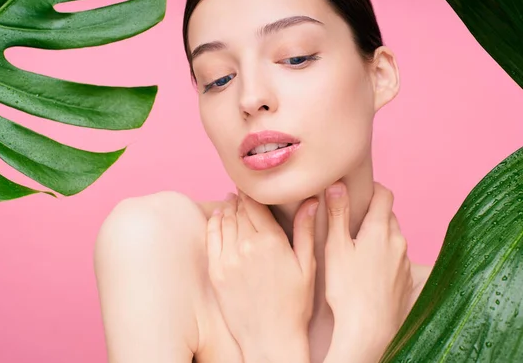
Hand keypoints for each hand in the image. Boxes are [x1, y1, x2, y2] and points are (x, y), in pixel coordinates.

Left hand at [206, 191, 319, 362]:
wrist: (270, 337)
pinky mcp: (216, 271)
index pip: (256, 204)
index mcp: (271, 241)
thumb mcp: (307, 264)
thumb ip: (305, 229)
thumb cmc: (294, 303)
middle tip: (242, 193)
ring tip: (231, 202)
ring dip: (227, 208)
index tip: (254, 186)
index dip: (253, 192)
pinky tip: (217, 216)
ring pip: (224, 221)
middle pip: (239, 210)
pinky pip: (211, 237)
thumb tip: (312, 200)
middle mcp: (246, 246)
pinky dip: (213, 223)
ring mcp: (228, 258)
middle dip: (241, 199)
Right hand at [323, 181, 412, 361]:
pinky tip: (370, 271)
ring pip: (394, 239)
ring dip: (380, 237)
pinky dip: (386, 257)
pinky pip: (398, 259)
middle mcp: (398, 242)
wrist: (368, 328)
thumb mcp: (335, 247)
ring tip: (358, 249)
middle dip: (373, 214)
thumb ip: (338, 214)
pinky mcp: (407, 280)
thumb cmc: (347, 288)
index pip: (385, 195)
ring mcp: (405, 262)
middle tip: (352, 222)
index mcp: (380, 230)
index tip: (359, 192)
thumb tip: (337, 184)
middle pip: (389, 217)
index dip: (373, 189)